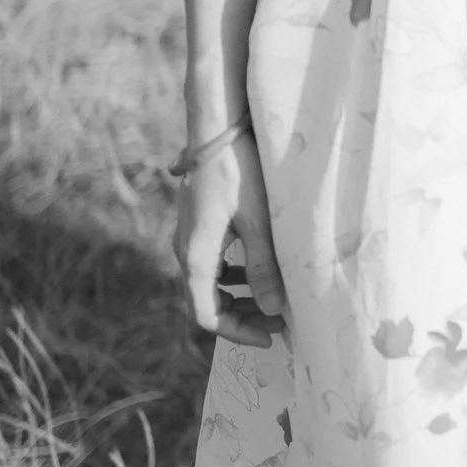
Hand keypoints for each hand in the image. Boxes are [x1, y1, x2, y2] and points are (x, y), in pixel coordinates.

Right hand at [176, 126, 289, 346]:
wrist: (215, 130)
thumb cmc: (237, 172)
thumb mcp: (258, 223)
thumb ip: (264, 268)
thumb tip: (273, 310)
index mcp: (196, 257)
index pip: (206, 315)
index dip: (237, 333)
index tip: (270, 336)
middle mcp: (186, 252)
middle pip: (208, 302)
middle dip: (243, 317)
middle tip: (279, 320)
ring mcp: (190, 238)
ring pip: (211, 284)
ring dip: (240, 296)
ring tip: (275, 298)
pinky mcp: (198, 226)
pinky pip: (213, 263)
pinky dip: (235, 274)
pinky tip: (260, 268)